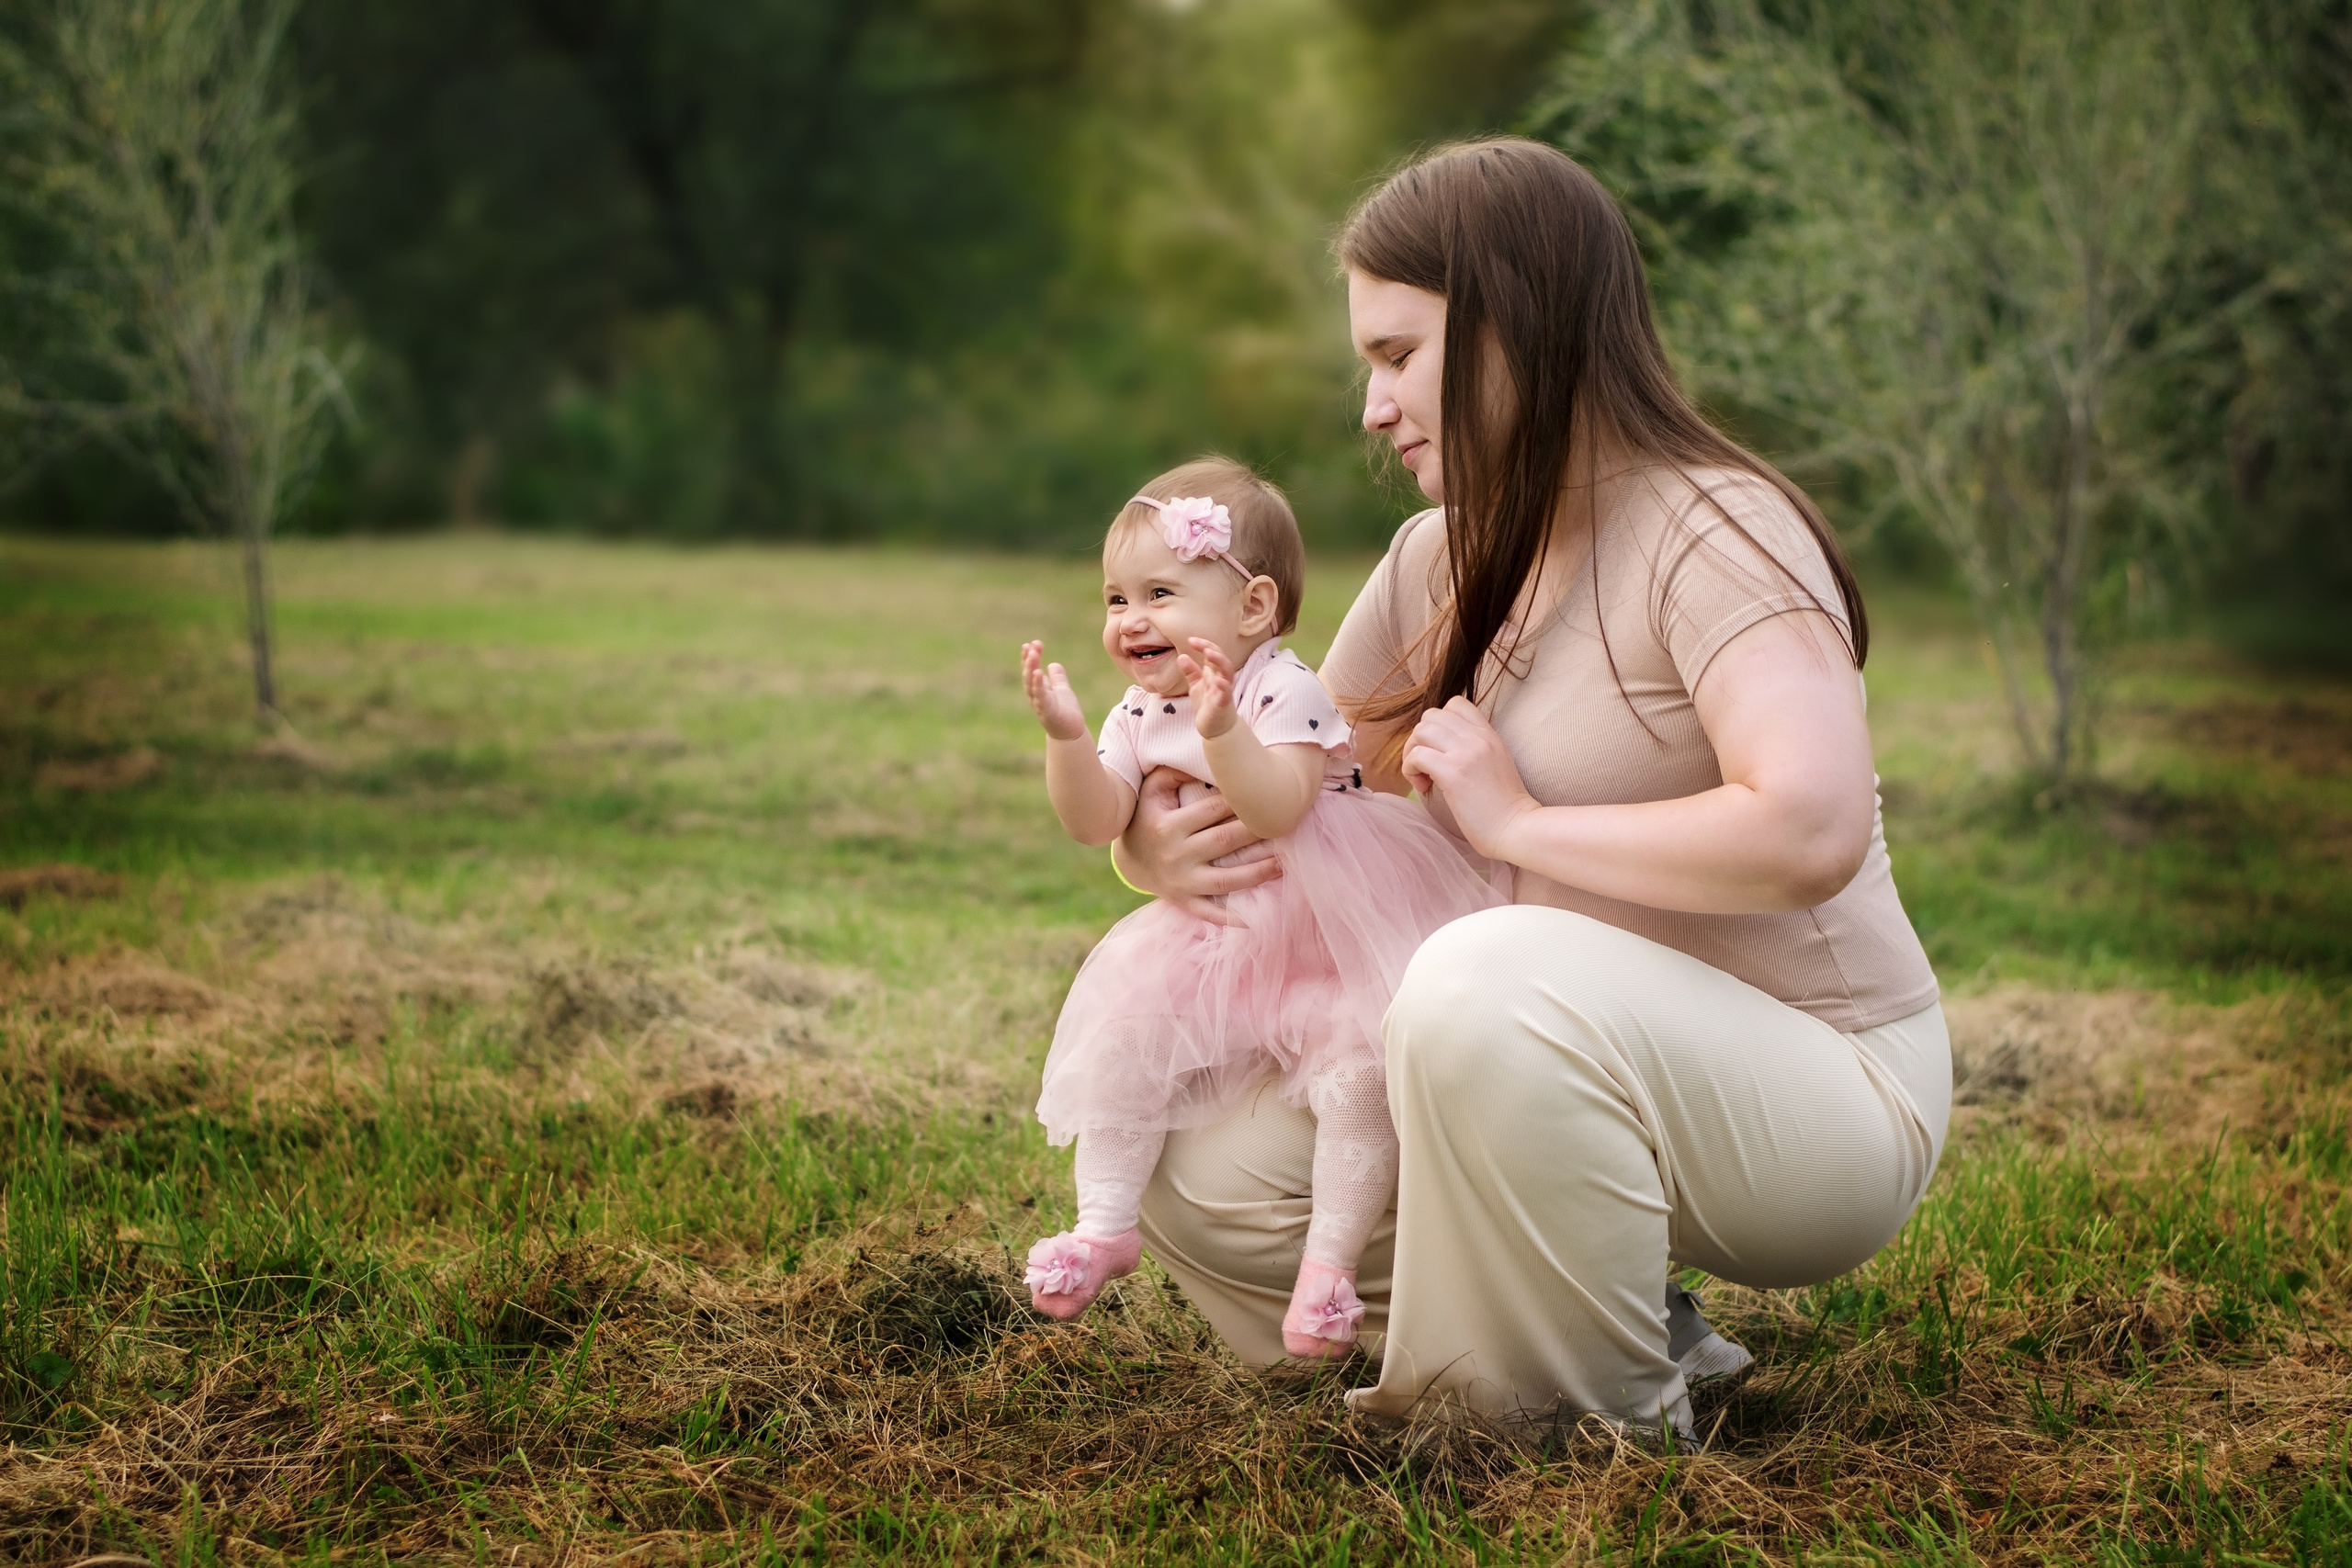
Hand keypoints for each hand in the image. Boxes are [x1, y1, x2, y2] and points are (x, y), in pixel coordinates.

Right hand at [1022, 640, 1087, 741]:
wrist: (1071, 734)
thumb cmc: (1065, 713)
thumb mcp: (1063, 690)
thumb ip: (1057, 678)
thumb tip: (1053, 664)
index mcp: (1038, 690)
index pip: (1031, 670)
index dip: (1030, 657)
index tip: (1032, 643)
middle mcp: (1035, 696)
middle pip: (1028, 675)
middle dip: (1029, 660)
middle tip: (1030, 645)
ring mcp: (1040, 704)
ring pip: (1031, 685)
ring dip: (1031, 668)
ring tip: (1033, 654)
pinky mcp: (1047, 712)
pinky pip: (1041, 697)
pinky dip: (1038, 685)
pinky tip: (1039, 672)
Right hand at [1115, 767, 1279, 925]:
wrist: (1129, 861)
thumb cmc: (1148, 818)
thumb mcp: (1151, 791)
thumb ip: (1173, 772)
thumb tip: (1206, 759)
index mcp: (1168, 826)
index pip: (1211, 810)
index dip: (1240, 802)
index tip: (1265, 796)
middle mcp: (1174, 855)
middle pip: (1223, 842)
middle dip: (1255, 833)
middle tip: (1286, 825)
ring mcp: (1180, 882)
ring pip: (1225, 880)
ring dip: (1257, 873)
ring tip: (1283, 865)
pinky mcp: (1183, 901)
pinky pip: (1209, 912)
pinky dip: (1230, 918)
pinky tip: (1257, 919)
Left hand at [1178, 638, 1237, 738]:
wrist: (1215, 728)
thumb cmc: (1207, 704)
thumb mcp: (1196, 685)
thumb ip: (1190, 671)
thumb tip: (1181, 656)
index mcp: (1214, 673)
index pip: (1212, 653)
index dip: (1203, 644)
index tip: (1190, 640)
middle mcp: (1221, 679)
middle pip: (1221, 658)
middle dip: (1211, 648)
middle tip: (1197, 643)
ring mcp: (1223, 690)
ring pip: (1227, 672)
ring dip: (1219, 661)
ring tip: (1208, 653)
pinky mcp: (1223, 703)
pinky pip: (1226, 692)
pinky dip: (1223, 685)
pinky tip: (1217, 679)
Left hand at [1401, 697, 1541, 860]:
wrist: (1518, 828)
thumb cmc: (1504, 808)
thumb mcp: (1496, 764)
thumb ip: (1474, 750)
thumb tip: (1442, 752)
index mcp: (1489, 734)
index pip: (1455, 704)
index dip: (1439, 725)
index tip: (1441, 751)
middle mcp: (1477, 737)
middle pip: (1431, 716)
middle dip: (1420, 740)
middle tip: (1426, 768)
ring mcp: (1466, 752)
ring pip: (1420, 731)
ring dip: (1413, 754)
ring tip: (1423, 778)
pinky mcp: (1454, 772)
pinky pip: (1417, 755)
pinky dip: (1411, 770)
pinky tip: (1424, 788)